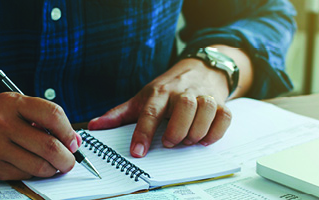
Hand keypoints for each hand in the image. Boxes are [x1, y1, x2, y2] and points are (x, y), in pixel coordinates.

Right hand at [0, 89, 80, 180]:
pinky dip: (32, 174)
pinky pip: (22, 175)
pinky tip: (30, 167)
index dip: (69, 131)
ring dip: (52, 170)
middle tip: (69, 162)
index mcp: (12, 103)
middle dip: (67, 159)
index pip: (53, 115)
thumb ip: (37, 117)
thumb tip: (71, 139)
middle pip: (49, 146)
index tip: (73, 141)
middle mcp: (3, 123)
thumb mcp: (6, 104)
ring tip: (52, 167)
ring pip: (38, 166)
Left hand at [88, 45, 251, 157]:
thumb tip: (94, 126)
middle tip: (169, 142)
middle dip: (177, 130)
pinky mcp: (221, 102)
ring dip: (197, 131)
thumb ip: (119, 114)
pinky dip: (216, 131)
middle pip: (185, 107)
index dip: (143, 133)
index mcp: (160, 93)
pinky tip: (205, 139)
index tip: (138, 152)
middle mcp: (182, 92)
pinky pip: (224, 116)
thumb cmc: (168, 87)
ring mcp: (203, 96)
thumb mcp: (142, 97)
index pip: (150, 112)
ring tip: (187, 141)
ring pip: (206, 109)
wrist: (201, 67)